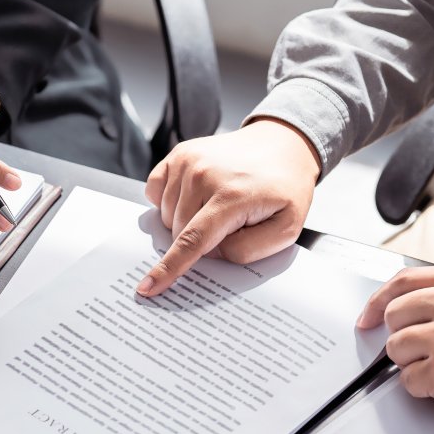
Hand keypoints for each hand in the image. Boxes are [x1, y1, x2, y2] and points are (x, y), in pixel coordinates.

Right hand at [135, 118, 321, 295]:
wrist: (282, 145)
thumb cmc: (284, 189)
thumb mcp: (286, 229)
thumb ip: (248, 250)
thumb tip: (211, 252)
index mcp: (232, 196)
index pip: (193, 241)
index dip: (169, 268)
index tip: (147, 287)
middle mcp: (204, 175)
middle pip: (179, 232)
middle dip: (200, 240)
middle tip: (230, 223)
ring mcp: (188, 161)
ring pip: (167, 216)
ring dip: (186, 221)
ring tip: (217, 206)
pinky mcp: (178, 154)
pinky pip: (155, 192)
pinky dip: (170, 201)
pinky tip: (196, 195)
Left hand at [356, 267, 433, 433]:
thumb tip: (399, 309)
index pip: (402, 282)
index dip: (378, 301)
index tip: (368, 316)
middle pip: (393, 316)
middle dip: (403, 338)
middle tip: (429, 352)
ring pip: (395, 349)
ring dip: (413, 365)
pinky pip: (407, 380)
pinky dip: (424, 389)